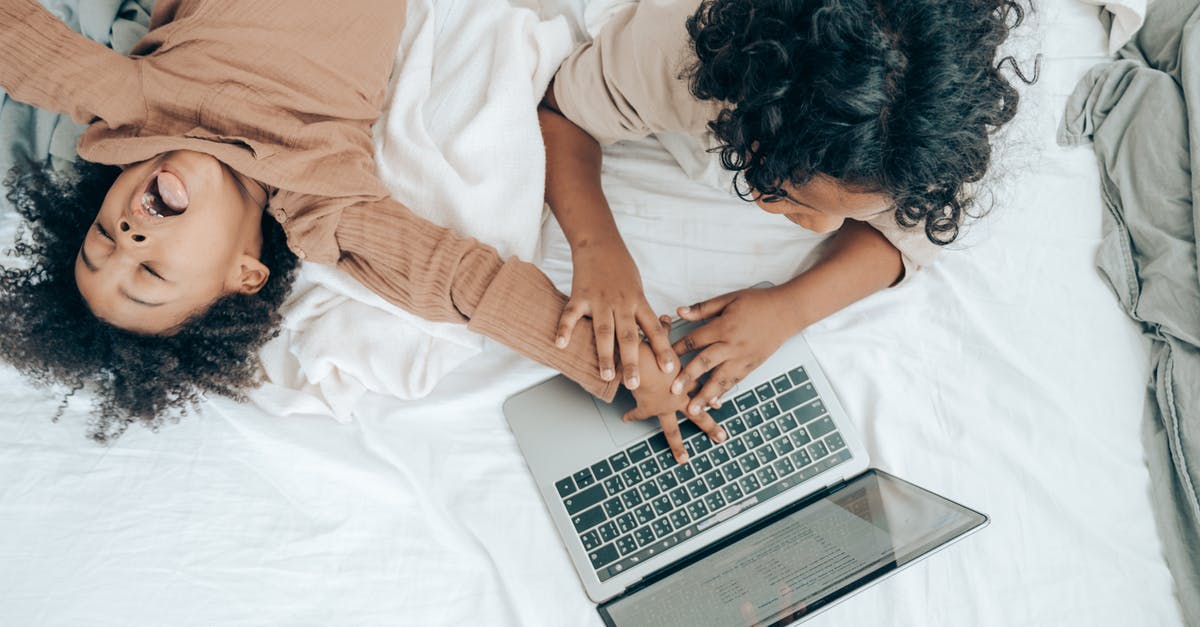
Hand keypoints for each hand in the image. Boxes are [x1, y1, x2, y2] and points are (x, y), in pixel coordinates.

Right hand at [556, 241, 674, 388]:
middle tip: (635, 384)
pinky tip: (560, 344)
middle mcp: (622, 303)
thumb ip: (640, 313)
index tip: (671, 369)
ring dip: (605, 355)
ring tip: (606, 376)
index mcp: (639, 302)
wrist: (600, 242)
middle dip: (632, 361)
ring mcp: (600, 300)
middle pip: (629, 336)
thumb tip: (649, 338)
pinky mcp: (580, 295)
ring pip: (604, 331)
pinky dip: (565, 329)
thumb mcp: (637, 289)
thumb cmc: (621, 268)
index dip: (663, 350)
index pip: (654, 329)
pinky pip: (571, 314)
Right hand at [624, 341, 726, 463]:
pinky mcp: (645, 408)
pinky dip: (631, 415)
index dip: (711, 396)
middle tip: (721, 438)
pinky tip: (626, 419)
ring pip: (672, 430)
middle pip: (697, 416)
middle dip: (710, 427)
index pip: (702, 390)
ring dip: (678, 446)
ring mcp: (662, 407)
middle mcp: (676, 397)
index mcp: (684, 381)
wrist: (634, 364)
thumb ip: (664, 330)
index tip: (720, 405)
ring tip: (684, 459)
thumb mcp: (659, 338)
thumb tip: (667, 317)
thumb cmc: (649, 350)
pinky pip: (638, 414)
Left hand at [670, 287, 799, 415]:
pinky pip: (735, 381)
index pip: (695, 340)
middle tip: (673, 391)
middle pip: (705, 363)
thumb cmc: (757, 302)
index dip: (677, 350)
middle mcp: (732, 345)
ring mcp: (743, 358)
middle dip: (688, 378)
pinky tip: (714, 403)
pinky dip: (724, 393)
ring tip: (693, 408)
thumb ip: (703, 308)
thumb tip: (679, 311)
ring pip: (720, 379)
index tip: (662, 360)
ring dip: (705, 395)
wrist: (787, 311)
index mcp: (723, 327)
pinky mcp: (752, 365)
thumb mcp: (729, 299)